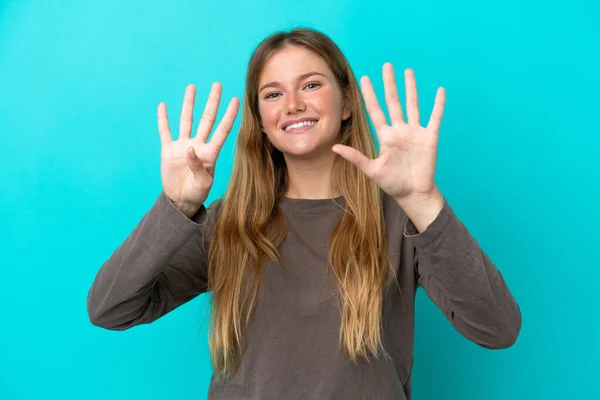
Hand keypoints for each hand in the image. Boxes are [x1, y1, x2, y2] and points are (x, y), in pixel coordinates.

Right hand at [158, 82, 238, 216]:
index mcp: (211, 153)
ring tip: (192, 87)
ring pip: (187, 120)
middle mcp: (199, 145)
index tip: (236, 100)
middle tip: (217, 84)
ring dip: (189, 104)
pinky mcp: (168, 151)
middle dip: (213, 102)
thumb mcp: (202, 184)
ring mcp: (183, 146)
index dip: (230, 115)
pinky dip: (163, 119)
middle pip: (207, 119)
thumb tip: (189, 149)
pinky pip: (165, 132)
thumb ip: (198, 167)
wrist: (181, 200)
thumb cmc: (197, 193)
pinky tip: (163, 106)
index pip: (223, 130)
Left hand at [332, 63, 444, 201]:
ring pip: (413, 105)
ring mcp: (415, 132)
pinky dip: (438, 104)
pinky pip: (435, 117)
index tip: (364, 78)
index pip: (375, 110)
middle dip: (390, 84)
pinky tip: (440, 90)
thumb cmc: (392, 183)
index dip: (370, 95)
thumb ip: (355, 157)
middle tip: (387, 65)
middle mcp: (400, 130)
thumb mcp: (371, 170)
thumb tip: (334, 147)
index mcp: (385, 136)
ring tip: (409, 71)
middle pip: (393, 102)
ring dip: (411, 88)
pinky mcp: (430, 137)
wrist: (413, 193)